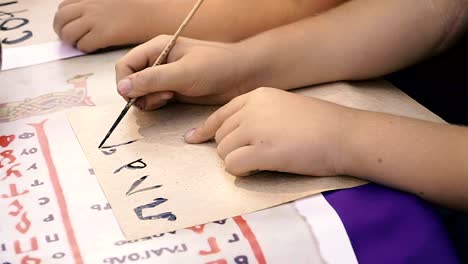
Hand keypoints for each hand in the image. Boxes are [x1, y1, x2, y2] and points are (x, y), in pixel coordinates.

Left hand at [53, 0, 157, 51]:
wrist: (154, 12)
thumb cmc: (140, 4)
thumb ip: (98, 2)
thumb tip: (86, 10)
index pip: (64, 6)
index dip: (63, 19)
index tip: (68, 25)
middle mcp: (89, 6)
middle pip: (60, 20)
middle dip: (61, 31)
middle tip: (69, 39)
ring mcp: (95, 20)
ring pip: (68, 34)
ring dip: (71, 41)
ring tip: (81, 45)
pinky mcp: (103, 34)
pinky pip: (84, 44)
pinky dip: (85, 48)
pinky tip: (94, 48)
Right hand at [115, 35, 260, 109]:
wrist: (243, 76)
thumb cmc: (217, 67)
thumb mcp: (183, 73)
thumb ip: (152, 80)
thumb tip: (122, 89)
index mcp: (157, 47)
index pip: (125, 66)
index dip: (125, 83)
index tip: (136, 97)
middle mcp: (158, 61)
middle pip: (131, 81)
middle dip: (140, 93)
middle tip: (163, 96)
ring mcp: (165, 76)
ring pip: (141, 93)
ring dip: (150, 100)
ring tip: (170, 97)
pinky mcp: (173, 90)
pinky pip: (154, 99)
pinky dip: (158, 104)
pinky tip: (172, 101)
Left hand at [184, 87, 354, 175]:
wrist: (345, 134)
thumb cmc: (320, 124)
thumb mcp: (285, 108)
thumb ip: (258, 115)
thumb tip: (234, 135)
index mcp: (257, 96)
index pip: (220, 114)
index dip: (204, 129)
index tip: (193, 139)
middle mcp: (252, 109)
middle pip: (220, 135)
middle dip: (229, 149)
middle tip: (251, 157)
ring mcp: (256, 128)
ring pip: (224, 151)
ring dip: (237, 160)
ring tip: (261, 162)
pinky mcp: (263, 151)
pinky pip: (233, 165)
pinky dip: (241, 171)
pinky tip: (258, 168)